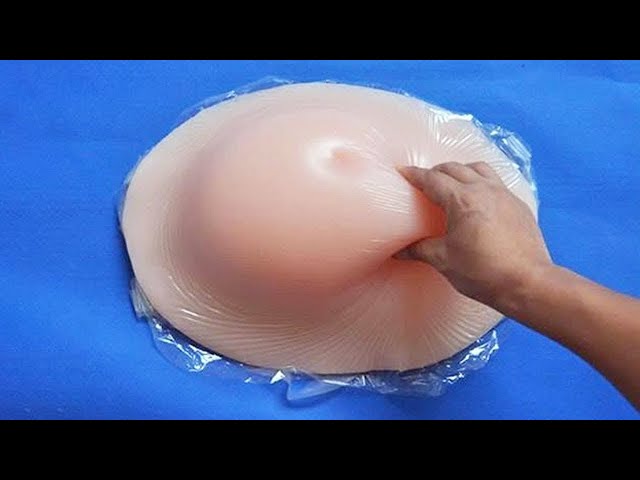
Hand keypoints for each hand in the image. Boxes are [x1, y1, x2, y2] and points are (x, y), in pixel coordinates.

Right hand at [396, 162, 552, 308]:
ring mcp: (504, 195)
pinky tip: (479, 197)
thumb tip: (399, 251)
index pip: (432, 179)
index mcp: (462, 200)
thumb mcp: (445, 261)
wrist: (528, 282)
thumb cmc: (484, 273)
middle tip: (424, 181)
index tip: (403, 172)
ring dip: (461, 170)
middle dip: (436, 171)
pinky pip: (496, 182)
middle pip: (455, 168)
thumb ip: (420, 250)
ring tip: (453, 182)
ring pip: (479, 169)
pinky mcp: (518, 204)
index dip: (415, 174)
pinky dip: (481, 181)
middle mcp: (484, 190)